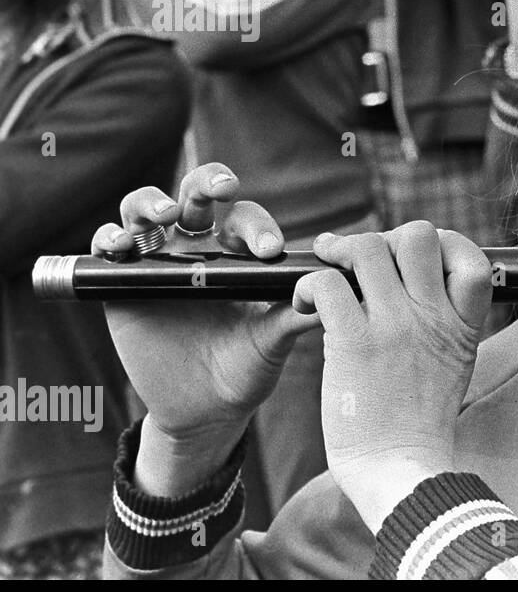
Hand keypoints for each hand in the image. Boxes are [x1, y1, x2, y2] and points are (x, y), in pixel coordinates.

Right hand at [92, 163, 319, 493]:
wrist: (207, 411)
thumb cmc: (248, 366)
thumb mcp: (275, 340)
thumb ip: (301, 311)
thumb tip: (339, 285)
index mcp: (238, 253)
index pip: (245, 218)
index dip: (258, 226)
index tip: (270, 250)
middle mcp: (197, 248)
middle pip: (197, 193)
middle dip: (210, 181)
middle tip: (226, 188)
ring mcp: (156, 260)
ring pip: (145, 207)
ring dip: (153, 201)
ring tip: (167, 213)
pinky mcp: (120, 282)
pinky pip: (106, 246)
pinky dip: (109, 237)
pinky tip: (120, 246)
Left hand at [293, 222, 492, 532]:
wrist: (401, 472)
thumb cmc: (419, 429)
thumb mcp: (454, 368)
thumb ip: (444, 327)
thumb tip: (422, 293)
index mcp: (461, 325)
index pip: (470, 257)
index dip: (442, 243)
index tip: (414, 258)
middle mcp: (431, 316)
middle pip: (416, 236)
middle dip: (385, 238)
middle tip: (359, 262)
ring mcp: (393, 326)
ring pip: (367, 248)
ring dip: (340, 252)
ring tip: (324, 271)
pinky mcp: (352, 342)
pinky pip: (327, 283)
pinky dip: (308, 283)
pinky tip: (303, 302)